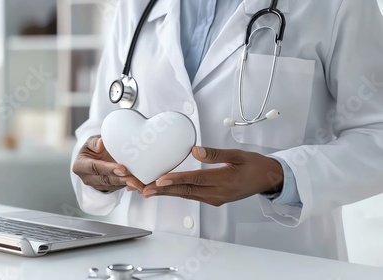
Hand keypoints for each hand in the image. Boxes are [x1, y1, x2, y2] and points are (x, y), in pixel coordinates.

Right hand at [72, 135, 143, 192]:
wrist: (95, 156)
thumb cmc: (93, 147)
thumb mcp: (91, 141)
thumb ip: (95, 142)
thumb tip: (101, 143)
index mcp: (80, 165)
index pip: (94, 168)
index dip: (109, 169)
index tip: (123, 169)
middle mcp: (87, 178)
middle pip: (105, 180)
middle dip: (121, 180)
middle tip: (135, 180)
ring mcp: (96, 185)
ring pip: (113, 186)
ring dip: (127, 184)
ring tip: (140, 183)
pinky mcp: (105, 188)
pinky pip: (118, 188)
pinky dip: (128, 186)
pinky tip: (139, 184)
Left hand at [141, 146, 283, 206]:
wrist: (269, 180)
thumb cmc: (255, 166)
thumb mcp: (239, 155)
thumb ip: (216, 154)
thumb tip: (195, 150)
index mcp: (224, 180)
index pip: (195, 179)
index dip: (176, 180)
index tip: (159, 179)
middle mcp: (218, 193)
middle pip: (185, 191)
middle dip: (162, 190)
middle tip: (142, 189)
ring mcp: (215, 198)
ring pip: (186, 195)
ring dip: (166, 192)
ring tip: (147, 190)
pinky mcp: (214, 199)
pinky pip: (191, 195)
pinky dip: (176, 192)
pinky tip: (164, 190)